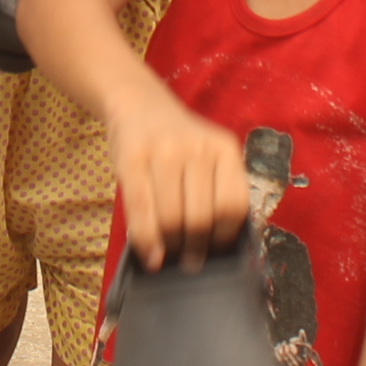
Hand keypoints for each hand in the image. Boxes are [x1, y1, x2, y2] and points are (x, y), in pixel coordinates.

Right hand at [107, 87, 247, 266]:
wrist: (138, 104)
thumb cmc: (177, 144)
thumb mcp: (207, 158)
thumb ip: (215, 193)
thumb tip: (213, 250)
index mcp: (225, 148)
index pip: (234, 205)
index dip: (225, 236)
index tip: (215, 250)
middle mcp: (197, 147)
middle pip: (202, 217)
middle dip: (195, 248)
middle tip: (190, 261)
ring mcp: (163, 151)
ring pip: (172, 218)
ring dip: (170, 247)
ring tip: (169, 255)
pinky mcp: (132, 158)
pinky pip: (141, 211)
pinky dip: (146, 241)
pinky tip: (150, 256)